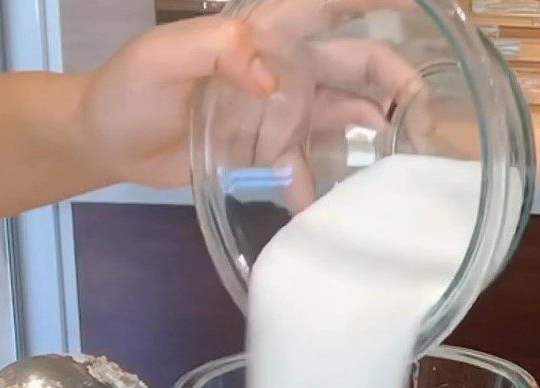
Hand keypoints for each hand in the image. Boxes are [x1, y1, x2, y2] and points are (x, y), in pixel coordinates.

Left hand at [79, 1, 419, 203]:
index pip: (332, 4)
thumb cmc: (128, 88)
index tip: (431, 3)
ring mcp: (281, 115)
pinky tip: (342, 214)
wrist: (109, 142)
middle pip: (361, 66)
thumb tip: (275, 79)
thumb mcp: (162, 57)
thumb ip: (217, 48)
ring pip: (346, 117)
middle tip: (428, 125)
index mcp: (267, 33)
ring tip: (407, 170)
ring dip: (379, 137)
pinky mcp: (267, 156)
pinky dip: (322, 192)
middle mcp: (287, 70)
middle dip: (401, 85)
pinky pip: (305, 173)